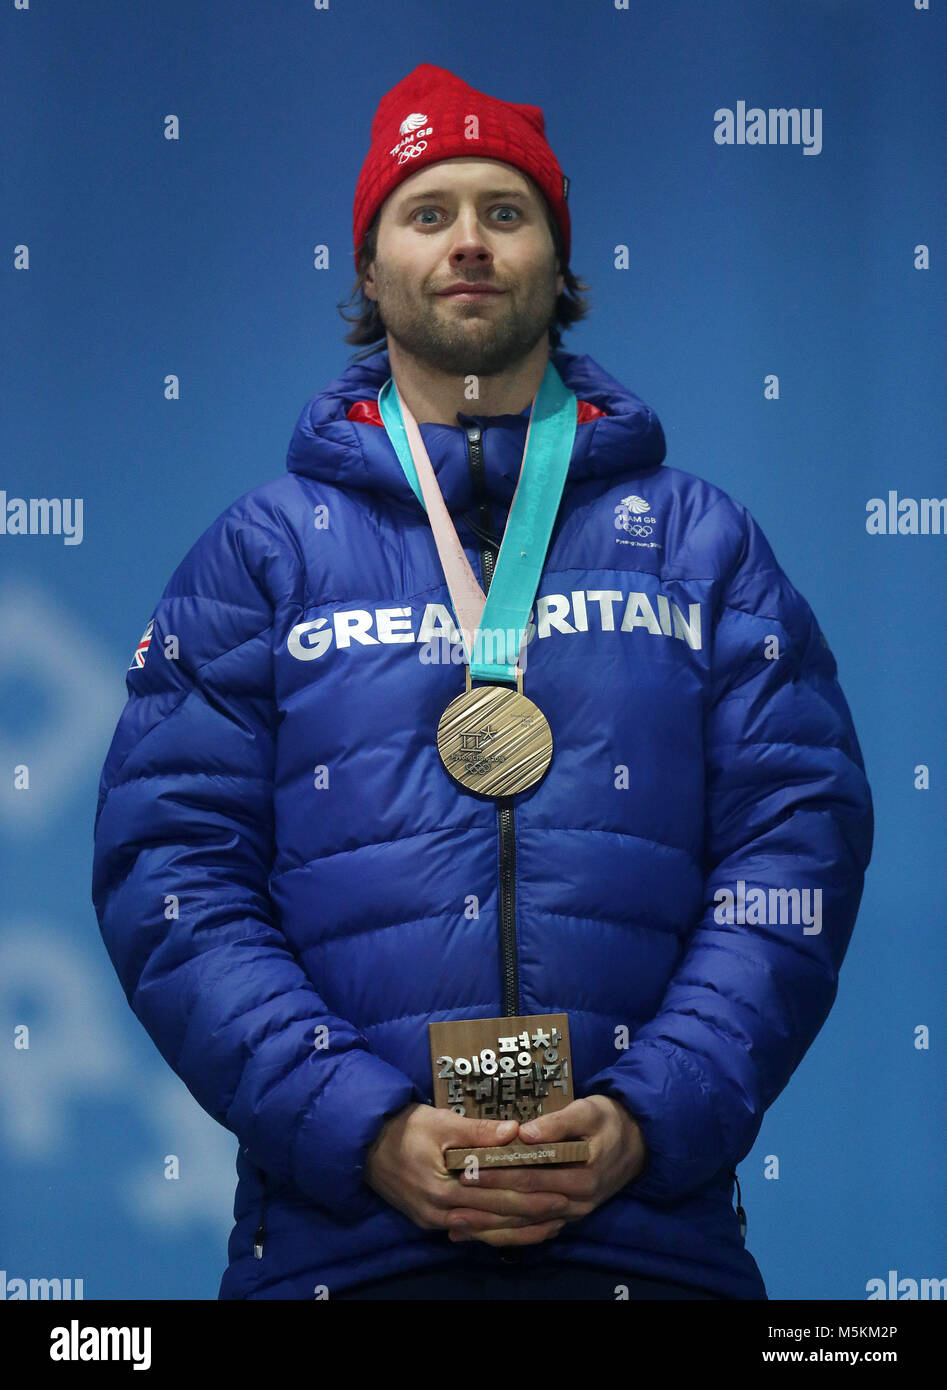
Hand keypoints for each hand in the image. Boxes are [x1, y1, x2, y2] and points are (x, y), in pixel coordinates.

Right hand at [363, 1102, 572, 1240]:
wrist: (364, 1145)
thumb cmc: (405, 1128)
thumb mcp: (441, 1122)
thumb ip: (478, 1131)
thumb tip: (516, 1131)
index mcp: (444, 1187)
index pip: (498, 1194)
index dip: (531, 1194)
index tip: (561, 1191)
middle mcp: (441, 1213)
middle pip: (496, 1217)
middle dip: (533, 1215)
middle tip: (566, 1210)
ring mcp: (435, 1221)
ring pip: (486, 1231)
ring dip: (519, 1230)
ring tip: (551, 1226)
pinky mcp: (432, 1221)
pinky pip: (471, 1231)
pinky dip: (496, 1231)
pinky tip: (516, 1230)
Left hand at [446, 1094, 647, 1247]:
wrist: (638, 1143)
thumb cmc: (608, 1121)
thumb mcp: (589, 1111)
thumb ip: (558, 1123)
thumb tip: (525, 1133)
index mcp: (581, 1177)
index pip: (531, 1177)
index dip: (499, 1174)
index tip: (468, 1170)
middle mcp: (576, 1203)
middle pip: (524, 1205)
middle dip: (486, 1205)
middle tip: (453, 1202)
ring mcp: (572, 1214)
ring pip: (526, 1225)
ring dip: (491, 1228)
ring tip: (456, 1226)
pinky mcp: (567, 1217)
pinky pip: (534, 1231)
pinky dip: (507, 1235)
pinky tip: (481, 1236)